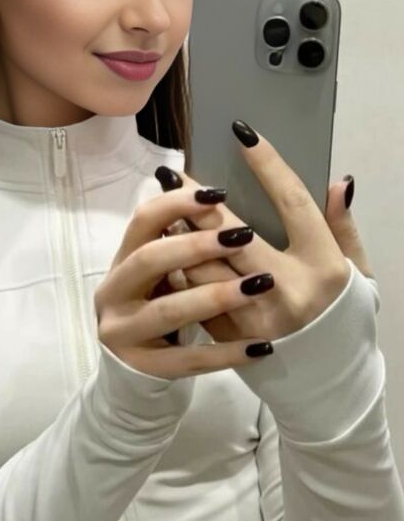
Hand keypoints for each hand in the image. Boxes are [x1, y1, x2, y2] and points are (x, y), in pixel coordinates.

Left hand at [160, 121, 374, 345]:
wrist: (326, 386)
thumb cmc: (342, 319)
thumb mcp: (357, 273)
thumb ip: (343, 227)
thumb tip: (337, 182)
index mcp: (324, 268)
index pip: (292, 203)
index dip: (267, 165)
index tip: (243, 134)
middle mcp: (286, 291)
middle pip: (232, 233)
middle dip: (200, 199)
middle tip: (175, 170)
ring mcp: (253, 317)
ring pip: (202, 264)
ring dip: (178, 230)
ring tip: (162, 202)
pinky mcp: (227, 336)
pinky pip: (192, 293)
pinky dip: (176, 265)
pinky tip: (162, 242)